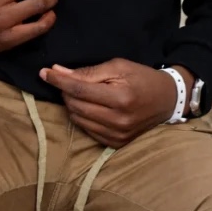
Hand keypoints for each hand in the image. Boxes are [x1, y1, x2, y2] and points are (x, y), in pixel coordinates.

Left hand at [39, 59, 183, 147]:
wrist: (167, 100)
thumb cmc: (141, 78)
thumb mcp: (118, 67)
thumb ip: (88, 72)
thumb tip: (58, 72)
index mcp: (121, 98)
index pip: (79, 89)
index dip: (58, 80)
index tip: (44, 72)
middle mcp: (119, 120)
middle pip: (75, 105)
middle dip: (65, 91)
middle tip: (67, 80)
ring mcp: (118, 135)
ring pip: (78, 119)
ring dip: (72, 104)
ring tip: (80, 93)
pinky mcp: (117, 143)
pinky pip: (87, 130)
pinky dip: (81, 117)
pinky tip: (88, 107)